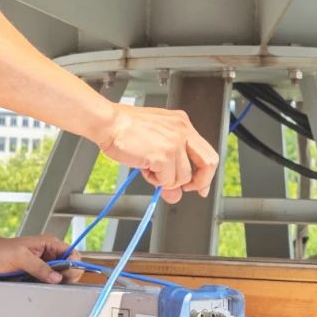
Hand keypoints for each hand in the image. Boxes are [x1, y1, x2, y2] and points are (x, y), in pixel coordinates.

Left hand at [0, 234, 84, 283]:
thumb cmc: (0, 251)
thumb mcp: (20, 256)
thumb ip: (39, 266)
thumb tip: (57, 278)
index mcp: (50, 244)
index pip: (73, 255)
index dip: (73, 266)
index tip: (63, 276)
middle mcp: (50, 254)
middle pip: (69, 269)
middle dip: (64, 277)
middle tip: (50, 282)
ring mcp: (45, 265)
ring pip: (60, 278)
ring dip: (54, 284)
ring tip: (39, 283)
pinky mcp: (38, 275)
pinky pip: (49, 283)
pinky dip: (47, 287)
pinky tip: (37, 286)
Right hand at [97, 102, 219, 203]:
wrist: (108, 122)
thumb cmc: (124, 128)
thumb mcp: (153, 145)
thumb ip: (169, 166)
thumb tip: (175, 194)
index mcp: (181, 123)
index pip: (205, 151)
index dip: (205, 173)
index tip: (200, 185)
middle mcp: (182, 131)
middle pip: (209, 163)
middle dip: (200, 182)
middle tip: (186, 188)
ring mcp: (175, 143)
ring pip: (183, 177)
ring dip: (165, 180)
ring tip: (149, 168)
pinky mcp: (164, 155)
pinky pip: (168, 181)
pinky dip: (155, 181)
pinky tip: (145, 168)